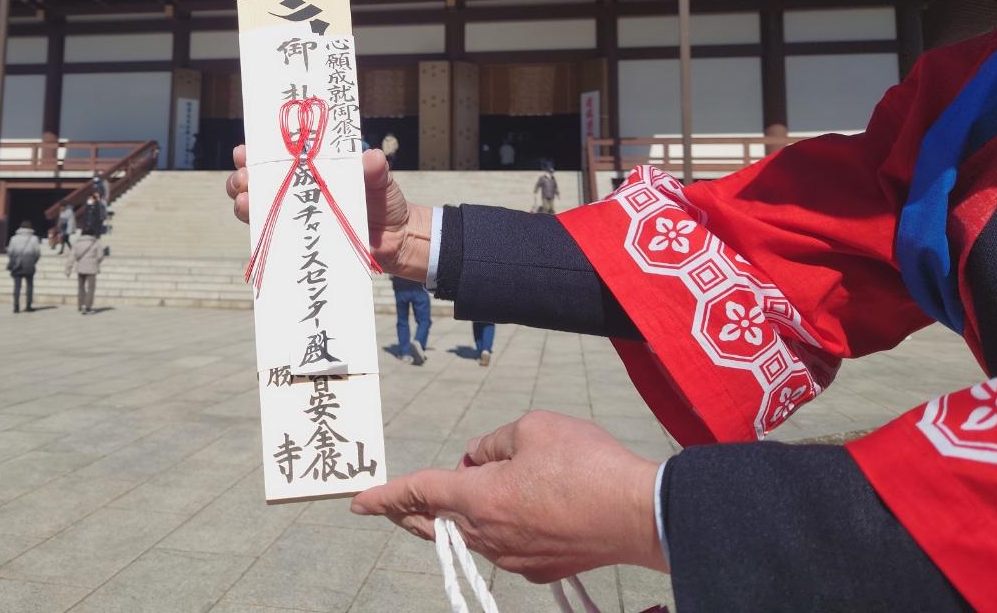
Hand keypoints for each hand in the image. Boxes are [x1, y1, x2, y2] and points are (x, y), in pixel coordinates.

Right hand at [226, 144, 432, 280]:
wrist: (397, 238)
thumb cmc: (385, 200)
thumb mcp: (382, 179)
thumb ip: (375, 169)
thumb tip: (371, 158)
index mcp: (312, 169)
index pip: (276, 157)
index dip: (255, 153)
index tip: (244, 152)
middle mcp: (298, 191)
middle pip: (257, 183)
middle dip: (243, 179)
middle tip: (245, 179)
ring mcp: (298, 217)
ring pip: (258, 211)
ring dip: (245, 206)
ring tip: (245, 203)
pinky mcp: (302, 242)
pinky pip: (275, 243)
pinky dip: (262, 242)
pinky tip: (256, 239)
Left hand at [350, 411, 665, 581]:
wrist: (639, 514)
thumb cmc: (587, 463)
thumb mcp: (533, 427)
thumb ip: (492, 442)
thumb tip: (478, 459)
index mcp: (480, 497)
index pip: (419, 492)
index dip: (386, 496)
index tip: (357, 503)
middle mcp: (488, 535)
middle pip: (434, 523)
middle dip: (409, 512)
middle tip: (393, 503)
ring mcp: (513, 558)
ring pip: (467, 534)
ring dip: (458, 513)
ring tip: (469, 487)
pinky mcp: (538, 568)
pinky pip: (500, 545)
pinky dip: (493, 525)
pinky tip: (514, 507)